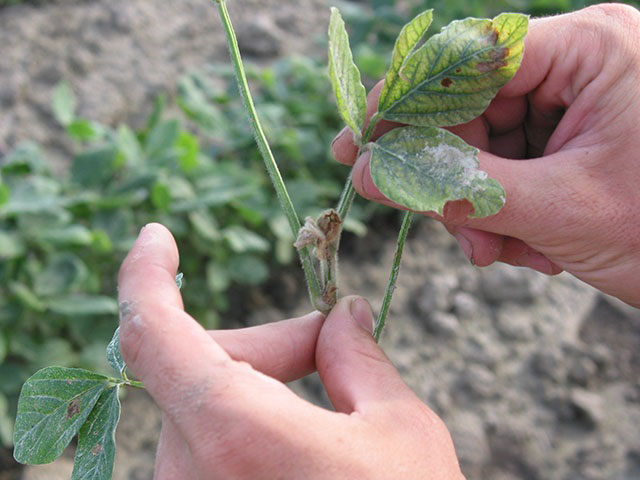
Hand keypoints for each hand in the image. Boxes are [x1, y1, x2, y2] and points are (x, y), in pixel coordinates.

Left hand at [117, 223, 462, 479]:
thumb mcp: (400, 430)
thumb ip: (358, 357)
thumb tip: (341, 312)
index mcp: (234, 434)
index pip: (152, 331)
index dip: (147, 274)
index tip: (158, 238)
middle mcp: (189, 473)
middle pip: (198, 364)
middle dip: (263, 343)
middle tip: (327, 339)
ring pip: (200, 405)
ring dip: (256, 383)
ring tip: (325, 395)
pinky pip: (202, 444)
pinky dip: (242, 420)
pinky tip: (296, 432)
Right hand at [332, 4, 639, 306]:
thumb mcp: (555, 210)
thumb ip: (455, 191)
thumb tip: (370, 178)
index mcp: (591, 48)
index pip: (470, 58)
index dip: (406, 100)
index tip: (358, 141)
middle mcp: (582, 62)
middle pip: (472, 108)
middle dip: (453, 177)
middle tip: (443, 225)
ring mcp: (578, 100)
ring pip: (487, 145)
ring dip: (481, 205)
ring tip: (504, 250)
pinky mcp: (574, 136)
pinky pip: (511, 165)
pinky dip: (507, 210)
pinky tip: (532, 245)